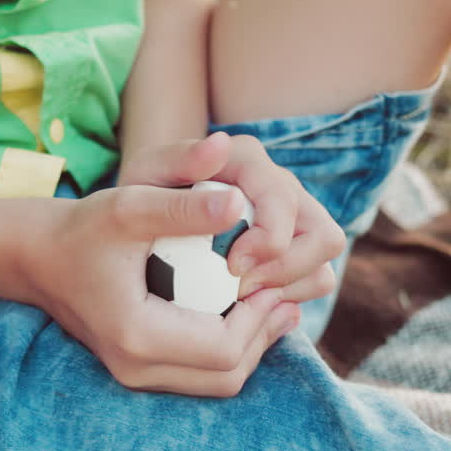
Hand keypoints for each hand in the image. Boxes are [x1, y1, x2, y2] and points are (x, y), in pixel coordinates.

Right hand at [21, 184, 299, 396]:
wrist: (37, 256)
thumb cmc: (81, 228)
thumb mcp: (130, 207)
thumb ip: (184, 207)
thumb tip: (239, 200)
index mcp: (136, 335)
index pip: (223, 348)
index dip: (258, 318)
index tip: (274, 281)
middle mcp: (134, 368)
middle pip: (226, 376)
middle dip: (262, 337)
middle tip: (283, 295)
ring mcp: (133, 375)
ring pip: (215, 382)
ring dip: (249, 346)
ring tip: (272, 304)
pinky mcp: (136, 370)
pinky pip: (198, 374)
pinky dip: (227, 349)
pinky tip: (241, 312)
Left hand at [118, 131, 345, 303]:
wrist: (126, 230)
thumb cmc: (131, 202)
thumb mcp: (142, 179)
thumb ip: (178, 158)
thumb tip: (222, 144)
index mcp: (248, 161)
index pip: (286, 202)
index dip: (270, 240)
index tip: (233, 268)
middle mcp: (279, 188)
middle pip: (324, 238)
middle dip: (286, 271)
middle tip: (238, 290)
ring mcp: (290, 224)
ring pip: (323, 267)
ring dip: (288, 290)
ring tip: (239, 300)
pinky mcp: (287, 257)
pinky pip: (309, 287)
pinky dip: (284, 302)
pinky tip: (243, 306)